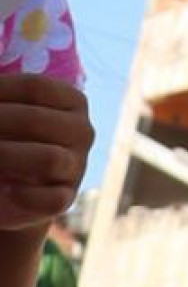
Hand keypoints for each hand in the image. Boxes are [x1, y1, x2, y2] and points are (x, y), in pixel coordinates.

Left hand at [0, 73, 91, 226]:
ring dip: (6, 157)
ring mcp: (77, 165)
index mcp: (71, 101)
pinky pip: (52, 199)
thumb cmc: (8, 139)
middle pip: (35, 120)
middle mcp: (81, 131)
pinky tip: (6, 190)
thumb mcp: (6, 115)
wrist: (13, 185)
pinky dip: (25, 196)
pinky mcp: (66, 197)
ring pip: (48, 159)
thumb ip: (1, 107)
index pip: (34, 87)